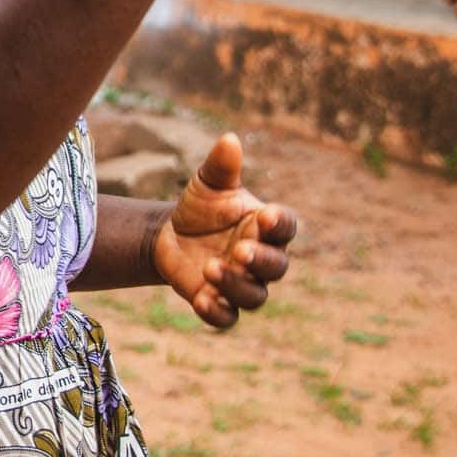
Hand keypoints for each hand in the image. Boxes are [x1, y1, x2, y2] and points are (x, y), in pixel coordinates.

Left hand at [151, 132, 299, 328]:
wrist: (172, 235)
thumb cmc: (202, 208)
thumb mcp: (208, 184)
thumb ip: (221, 166)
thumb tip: (229, 139)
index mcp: (266, 227)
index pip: (285, 228)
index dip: (279, 224)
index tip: (264, 215)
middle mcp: (262, 259)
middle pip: (276, 267)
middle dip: (261, 260)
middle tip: (240, 249)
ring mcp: (243, 283)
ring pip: (254, 295)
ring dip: (236, 285)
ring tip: (211, 267)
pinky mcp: (219, 302)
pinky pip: (227, 317)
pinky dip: (217, 312)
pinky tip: (201, 299)